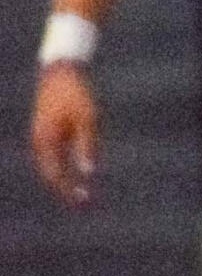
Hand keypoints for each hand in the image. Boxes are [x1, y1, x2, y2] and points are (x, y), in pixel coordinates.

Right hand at [30, 64, 99, 206]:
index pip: (56, 175)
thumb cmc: (76, 94)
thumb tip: (89, 173)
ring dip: (63, 180)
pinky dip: (61, 167)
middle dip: (65, 189)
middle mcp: (39, 142)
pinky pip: (52, 156)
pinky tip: (73, 171)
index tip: (83, 202)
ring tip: (80, 193)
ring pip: (50, 165)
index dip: (68, 190)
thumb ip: (87, 146)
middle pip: (51, 173)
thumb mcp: (87, 119)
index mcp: (46, 141)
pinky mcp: (46, 130)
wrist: (61, 71)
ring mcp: (41, 136)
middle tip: (83, 203)